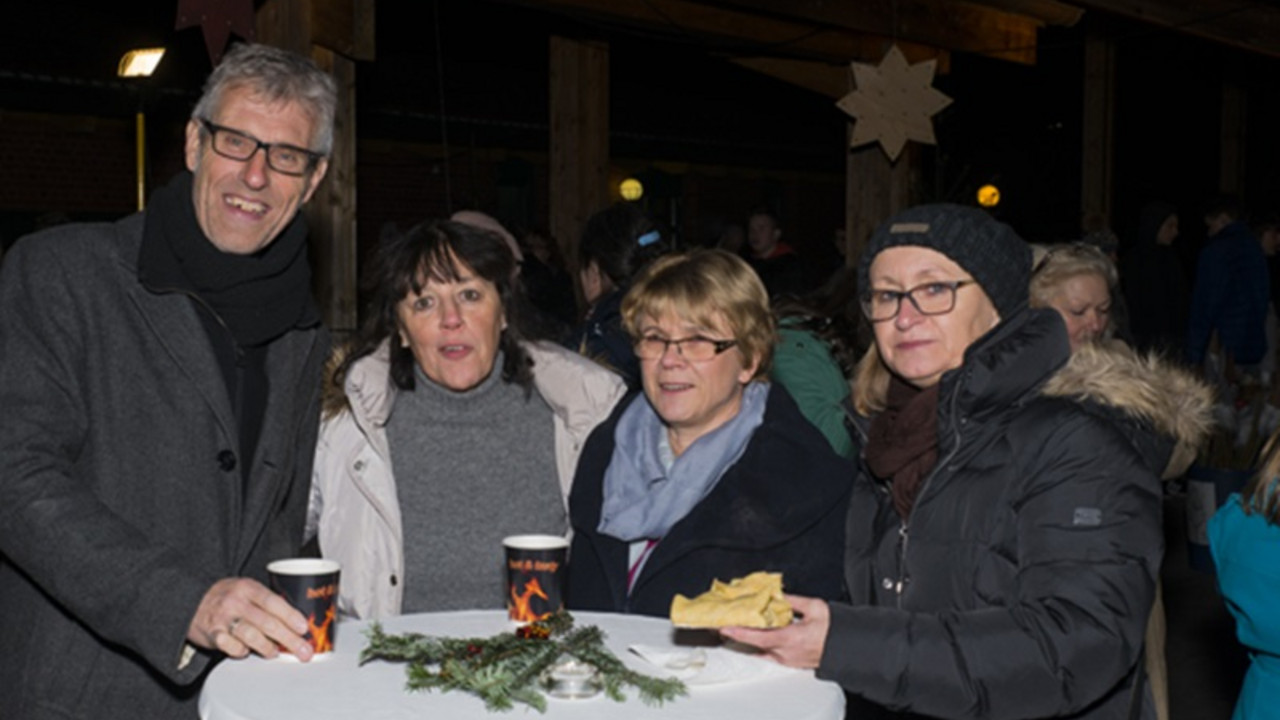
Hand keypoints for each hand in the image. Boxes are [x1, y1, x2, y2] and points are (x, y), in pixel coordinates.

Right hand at [187, 578, 312, 661]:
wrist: (190, 601)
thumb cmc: (225, 597)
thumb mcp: (246, 590)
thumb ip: (266, 603)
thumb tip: (296, 623)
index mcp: (248, 587)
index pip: (274, 602)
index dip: (290, 616)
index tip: (303, 628)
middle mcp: (235, 602)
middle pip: (267, 623)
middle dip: (289, 639)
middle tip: (303, 651)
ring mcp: (222, 618)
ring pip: (251, 636)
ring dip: (267, 647)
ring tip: (274, 652)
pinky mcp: (212, 634)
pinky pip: (231, 647)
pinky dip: (242, 651)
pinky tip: (247, 651)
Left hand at [719, 594, 829, 668]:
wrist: (847, 648)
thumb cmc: (835, 629)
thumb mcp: (815, 608)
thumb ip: (794, 601)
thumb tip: (778, 594)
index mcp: (792, 639)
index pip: (759, 637)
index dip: (740, 632)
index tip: (725, 627)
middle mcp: (787, 653)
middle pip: (756, 645)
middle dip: (738, 635)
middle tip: (724, 626)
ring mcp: (789, 660)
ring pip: (762, 651)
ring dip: (749, 641)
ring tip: (735, 630)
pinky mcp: (791, 663)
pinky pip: (770, 655)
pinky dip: (760, 647)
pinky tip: (754, 640)